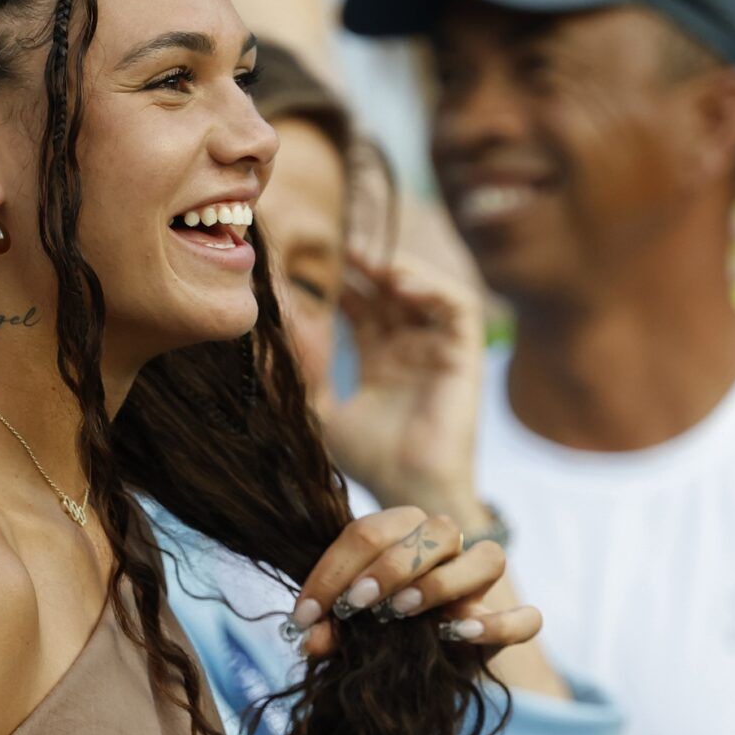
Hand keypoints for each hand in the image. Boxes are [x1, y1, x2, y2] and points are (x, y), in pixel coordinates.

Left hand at [282, 506, 540, 658]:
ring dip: (442, 582)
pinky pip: (526, 618)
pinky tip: (457, 636)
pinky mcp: (506, 625)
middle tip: (356, 603)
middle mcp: (448, 548)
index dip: (333, 572)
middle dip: (393, 565)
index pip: (370, 532)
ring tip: (402, 612)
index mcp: (403, 532)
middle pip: (438, 530)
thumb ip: (326, 627)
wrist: (406, 667)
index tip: (306, 615)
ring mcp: (481, 586)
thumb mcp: (341, 627)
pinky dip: (499, 625)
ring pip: (487, 558)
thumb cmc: (370, 629)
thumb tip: (309, 637)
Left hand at [319, 249, 487, 524]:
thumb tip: (269, 344)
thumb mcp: (322, 414)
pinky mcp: (466, 355)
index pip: (363, 303)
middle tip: (339, 240)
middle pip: (391, 288)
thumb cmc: (372, 463)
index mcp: (381, 358)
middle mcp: (411, 347)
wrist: (411, 493)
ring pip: (426, 288)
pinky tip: (398, 281)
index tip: (313, 257)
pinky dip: (432, 286)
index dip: (343, 279)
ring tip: (368, 256)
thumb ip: (303, 380)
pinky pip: (458, 305)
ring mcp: (440, 349)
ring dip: (400, 267)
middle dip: (368, 262)